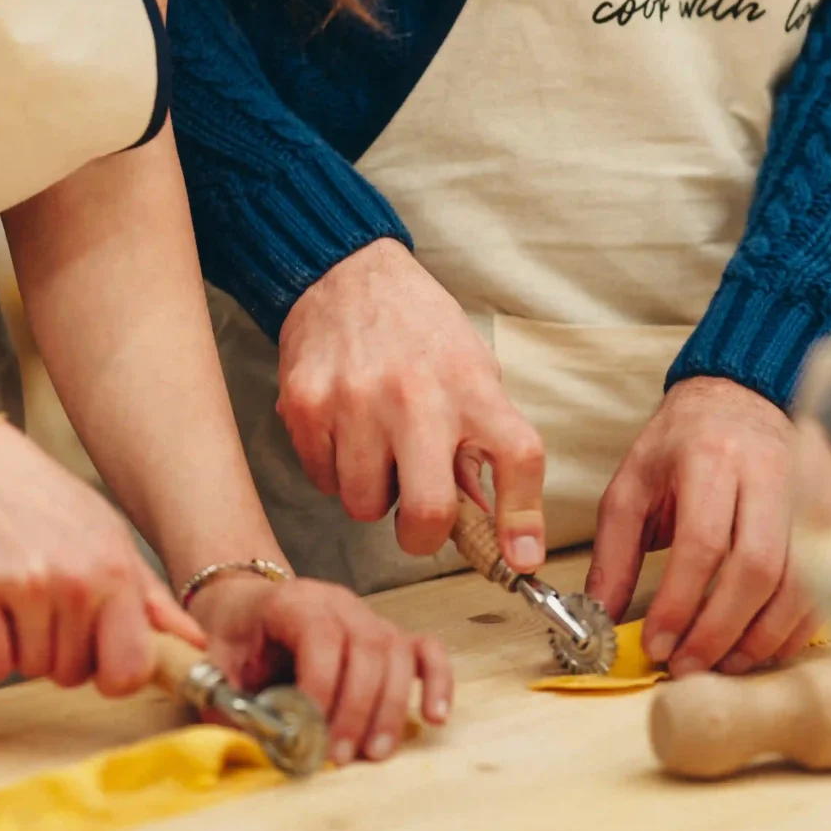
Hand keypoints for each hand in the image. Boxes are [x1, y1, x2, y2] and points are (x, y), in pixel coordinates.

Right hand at [0, 419, 204, 695]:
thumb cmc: (42, 499)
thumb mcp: (109, 535)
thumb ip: (150, 597)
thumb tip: (194, 643)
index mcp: (115, 570)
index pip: (131, 668)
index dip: (114, 675)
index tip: (99, 661)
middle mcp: (74, 580)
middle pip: (72, 675)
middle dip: (59, 652)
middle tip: (45, 604)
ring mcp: (23, 586)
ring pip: (30, 671)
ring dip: (21, 647)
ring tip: (17, 595)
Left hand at [188, 574, 454, 765]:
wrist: (247, 605)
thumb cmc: (234, 636)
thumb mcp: (216, 663)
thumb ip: (227, 700)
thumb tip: (252, 745)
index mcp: (294, 602)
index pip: (321, 637)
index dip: (321, 686)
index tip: (309, 732)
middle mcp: (340, 603)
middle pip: (367, 648)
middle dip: (357, 709)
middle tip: (341, 757)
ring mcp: (370, 617)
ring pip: (398, 654)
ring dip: (391, 707)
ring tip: (375, 753)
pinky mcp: (389, 636)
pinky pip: (426, 650)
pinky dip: (437, 682)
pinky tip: (435, 717)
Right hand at [276, 239, 547, 569]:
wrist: (345, 273)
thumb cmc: (418, 329)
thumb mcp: (470, 370)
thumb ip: (481, 443)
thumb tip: (491, 524)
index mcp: (471, 386)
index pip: (516, 457)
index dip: (524, 517)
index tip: (521, 558)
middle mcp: (416, 395)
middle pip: (429, 510)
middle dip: (423, 536)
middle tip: (418, 522)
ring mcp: (356, 402)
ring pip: (363, 505)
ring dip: (371, 493)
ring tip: (375, 448)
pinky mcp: (306, 406)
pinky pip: (321, 479)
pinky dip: (333, 468)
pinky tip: (343, 428)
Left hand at [586, 377, 830, 677]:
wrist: (741, 397)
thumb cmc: (682, 446)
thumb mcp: (632, 485)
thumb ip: (615, 553)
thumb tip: (600, 618)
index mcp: (711, 458)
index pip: (703, 541)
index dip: (681, 602)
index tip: (657, 645)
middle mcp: (771, 472)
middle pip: (759, 567)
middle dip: (722, 629)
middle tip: (689, 666)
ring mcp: (814, 492)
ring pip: (802, 582)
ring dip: (763, 636)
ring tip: (724, 664)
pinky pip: (828, 583)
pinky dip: (796, 626)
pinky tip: (762, 645)